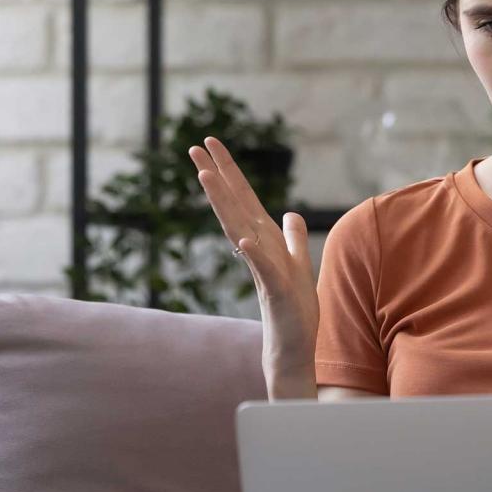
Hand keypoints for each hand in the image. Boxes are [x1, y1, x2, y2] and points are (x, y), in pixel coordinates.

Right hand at [189, 136, 319, 366]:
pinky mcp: (274, 292)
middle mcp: (257, 250)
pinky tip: (241, 239)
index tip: (211, 143)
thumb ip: (293, 238)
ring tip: (205, 175)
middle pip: (234, 207)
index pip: (244, 199)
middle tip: (194, 147)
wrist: (293, 348)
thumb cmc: (293, 309)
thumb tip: (291, 213)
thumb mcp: (298, 264)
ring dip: (223, 203)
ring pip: (240, 230)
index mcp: (264, 240)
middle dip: (216, 176)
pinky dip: (253, 254)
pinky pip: (263, 269)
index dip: (229, 171)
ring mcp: (263, 270)